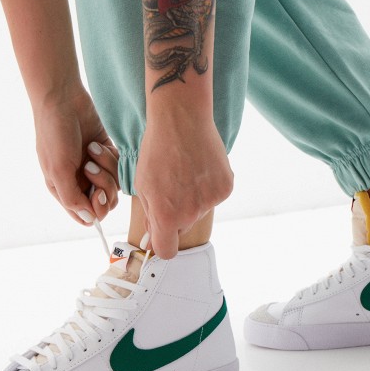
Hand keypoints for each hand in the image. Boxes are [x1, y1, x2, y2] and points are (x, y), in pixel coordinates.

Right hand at [33, 85, 119, 224]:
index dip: (96, 208)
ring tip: (92, 150)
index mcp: (63, 189)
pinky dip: (111, 157)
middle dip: (103, 186)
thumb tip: (90, 220)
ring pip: (114, 184)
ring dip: (106, 168)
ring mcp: (93, 166)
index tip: (97, 193)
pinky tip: (97, 144)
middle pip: (105, 201)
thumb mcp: (58, 170)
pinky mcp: (105, 152)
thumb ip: (72, 198)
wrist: (62, 99)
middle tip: (91, 166)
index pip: (87, 215)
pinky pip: (118, 166)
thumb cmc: (54, 133)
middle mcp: (78, 181)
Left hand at [134, 109, 233, 258]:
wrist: (182, 119)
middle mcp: (191, 213)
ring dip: (192, 198)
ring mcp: (211, 200)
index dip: (162, 243)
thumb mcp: (143, 184)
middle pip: (183, 228)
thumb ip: (150, 215)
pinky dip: (207, 186)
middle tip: (170, 187)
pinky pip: (214, 196)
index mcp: (167, 216)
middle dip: (175, 215)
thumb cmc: (156, 150)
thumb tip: (154, 237)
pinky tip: (199, 167)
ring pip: (199, 210)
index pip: (167, 251)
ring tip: (184, 171)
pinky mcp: (226, 187)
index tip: (160, 235)